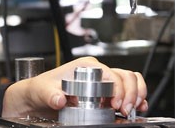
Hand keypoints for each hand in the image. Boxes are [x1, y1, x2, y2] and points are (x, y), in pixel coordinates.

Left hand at [1, 56, 147, 118]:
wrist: (38, 97)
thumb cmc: (41, 89)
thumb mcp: (43, 91)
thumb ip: (50, 94)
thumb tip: (59, 99)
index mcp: (85, 66)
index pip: (111, 73)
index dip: (118, 89)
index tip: (116, 104)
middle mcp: (97, 71)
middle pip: (126, 76)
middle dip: (131, 93)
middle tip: (125, 109)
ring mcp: (103, 81)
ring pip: (130, 80)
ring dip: (136, 93)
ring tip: (132, 108)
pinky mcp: (105, 92)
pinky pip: (128, 89)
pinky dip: (136, 97)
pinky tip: (137, 107)